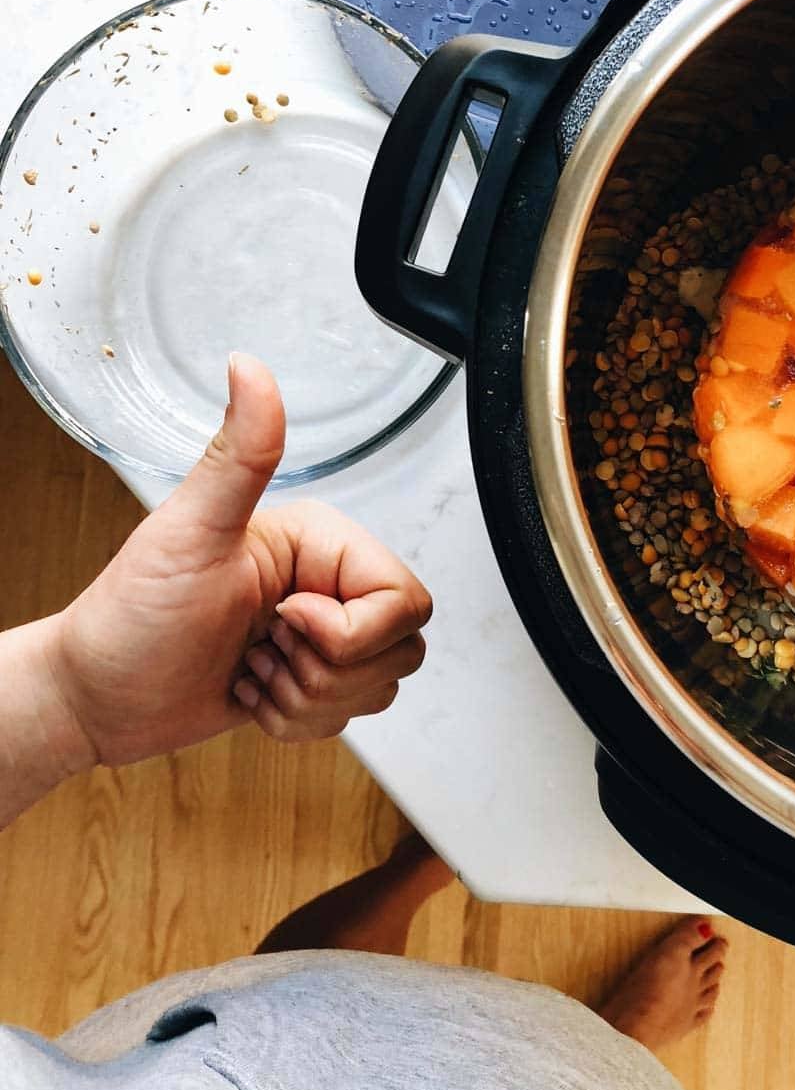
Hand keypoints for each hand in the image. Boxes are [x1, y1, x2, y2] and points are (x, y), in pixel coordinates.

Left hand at [50, 354, 430, 767]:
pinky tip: (252, 690)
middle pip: (398, 647)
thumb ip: (240, 453)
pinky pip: (350, 715)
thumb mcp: (189, 531)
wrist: (95, 698)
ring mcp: (320, 634)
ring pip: (378, 685)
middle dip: (326, 671)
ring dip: (307, 698)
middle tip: (264, 647)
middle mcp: (328, 582)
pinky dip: (298, 721)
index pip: (403, 598)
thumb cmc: (130, 617)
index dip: (351, 631)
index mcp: (319, 541)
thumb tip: (250, 368)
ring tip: (253, 668)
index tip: (286, 619)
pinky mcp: (310, 679)